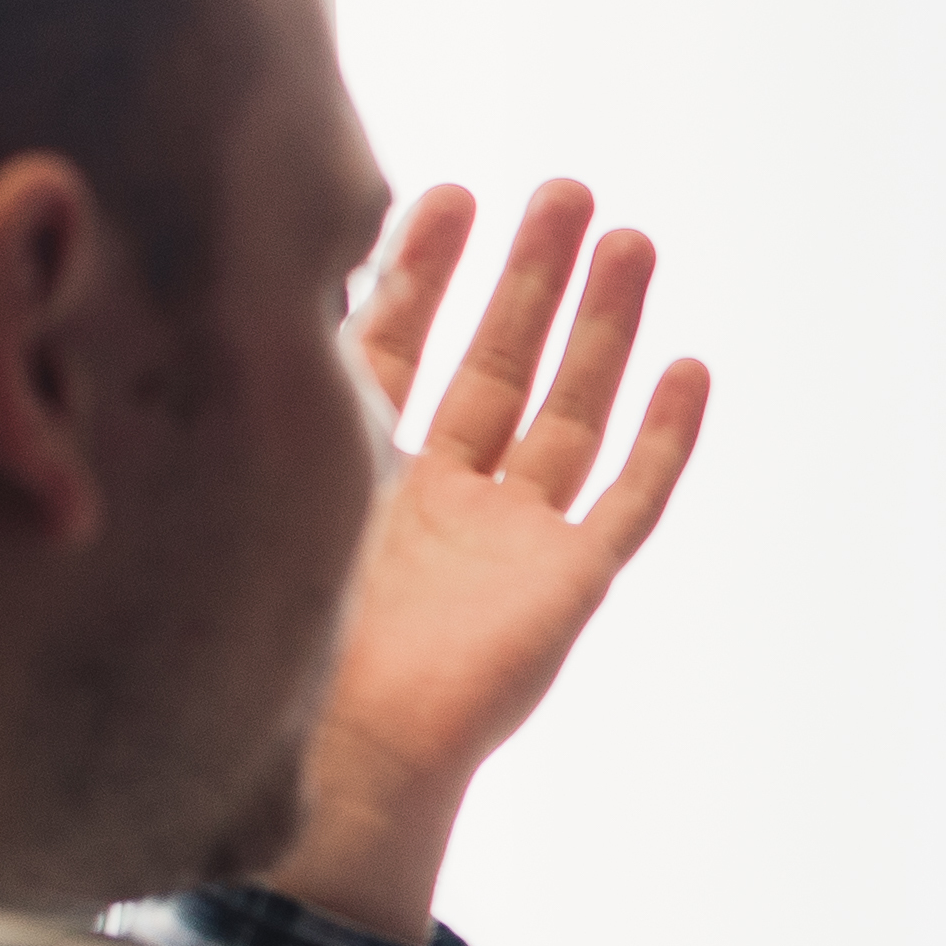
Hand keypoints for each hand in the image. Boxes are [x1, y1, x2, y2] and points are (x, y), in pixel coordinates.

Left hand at [267, 179, 712, 938]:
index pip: (404, 343)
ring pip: (572, 408)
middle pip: (500, 360)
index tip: (448, 193)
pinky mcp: (569, 580)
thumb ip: (287, 402)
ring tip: (631, 240)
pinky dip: (663, 436)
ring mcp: (512, 535)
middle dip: (531, 274)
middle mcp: (445, 494)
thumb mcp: (283, 486)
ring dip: (603, 327)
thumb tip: (256, 279)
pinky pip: (629, 497)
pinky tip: (689, 369)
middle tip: (563, 192)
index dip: (427, 269)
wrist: (346, 753)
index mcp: (367, 473)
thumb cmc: (291, 638)